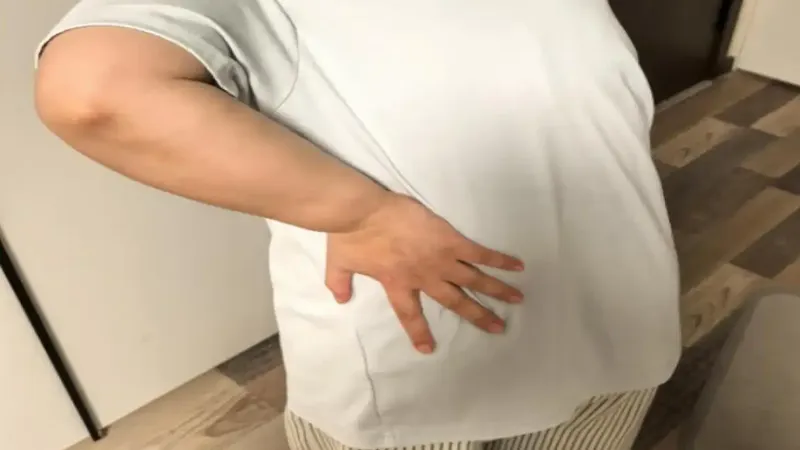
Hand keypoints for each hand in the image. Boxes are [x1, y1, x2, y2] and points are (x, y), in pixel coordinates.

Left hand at [325, 193, 523, 353]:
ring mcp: (440, 259)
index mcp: (398, 284)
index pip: (410, 315)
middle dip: (478, 315)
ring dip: (497, 291)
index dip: (419, 332)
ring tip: (517, 300)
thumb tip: (339, 299)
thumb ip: (339, 282)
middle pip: (455, 302)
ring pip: (474, 280)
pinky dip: (498, 260)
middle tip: (498, 328)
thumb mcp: (339, 263)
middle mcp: (424, 277)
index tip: (428, 349)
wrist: (362, 211)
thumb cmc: (349, 235)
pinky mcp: (451, 239)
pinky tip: (517, 266)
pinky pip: (478, 253)